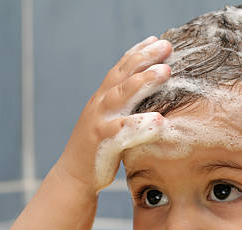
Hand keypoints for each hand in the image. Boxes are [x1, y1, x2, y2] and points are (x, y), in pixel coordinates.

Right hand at [55, 36, 171, 193]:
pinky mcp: (103, 143)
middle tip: (167, 46)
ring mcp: (99, 122)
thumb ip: (126, 106)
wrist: (74, 177)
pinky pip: (124, 131)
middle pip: (122, 75)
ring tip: (166, 71)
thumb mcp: (112, 121)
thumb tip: (151, 94)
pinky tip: (160, 120)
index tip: (157, 39)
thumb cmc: (99, 149)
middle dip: (144, 58)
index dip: (138, 52)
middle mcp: (99, 105)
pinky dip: (142, 125)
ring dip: (144, 82)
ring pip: (121, 96)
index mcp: (102, 99)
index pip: (121, 69)